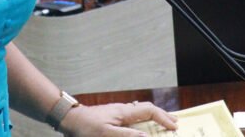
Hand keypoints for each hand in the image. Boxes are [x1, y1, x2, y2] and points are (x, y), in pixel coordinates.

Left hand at [58, 101, 178, 136]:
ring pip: (141, 113)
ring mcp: (118, 113)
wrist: (70, 119)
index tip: (174, 127)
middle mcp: (124, 110)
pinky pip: (134, 117)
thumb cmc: (86, 127)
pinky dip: (144, 120)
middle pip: (148, 109)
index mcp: (124, 112)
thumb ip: (127, 135)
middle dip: (162, 116)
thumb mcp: (106, 134)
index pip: (150, 111)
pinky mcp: (113, 117)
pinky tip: (143, 126)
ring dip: (154, 118)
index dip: (163, 118)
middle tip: (175, 123)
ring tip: (164, 123)